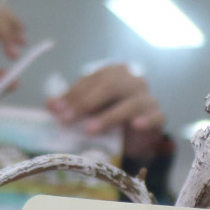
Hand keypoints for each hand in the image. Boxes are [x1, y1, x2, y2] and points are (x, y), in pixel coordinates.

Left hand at [48, 64, 165, 161]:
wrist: (139, 136)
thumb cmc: (112, 118)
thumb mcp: (91, 111)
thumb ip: (73, 106)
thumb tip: (50, 105)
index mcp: (114, 73)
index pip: (92, 80)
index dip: (73, 94)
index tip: (56, 109)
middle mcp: (132, 80)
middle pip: (110, 86)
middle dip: (86, 103)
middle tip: (67, 120)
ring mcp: (147, 97)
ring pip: (130, 103)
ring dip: (109, 116)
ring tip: (90, 129)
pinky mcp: (159, 115)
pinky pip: (156, 116)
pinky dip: (146, 120)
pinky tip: (135, 125)